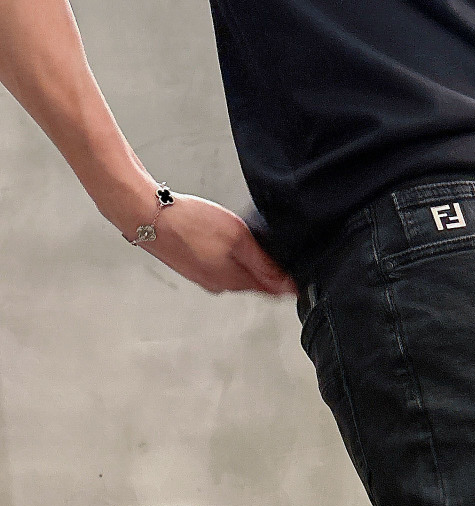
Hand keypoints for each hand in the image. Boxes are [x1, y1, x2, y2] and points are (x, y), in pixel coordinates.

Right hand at [116, 192, 295, 296]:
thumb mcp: (237, 238)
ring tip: (256, 251)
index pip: (269, 290)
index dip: (286, 283)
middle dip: (268, 275)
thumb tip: (286, 285)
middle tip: (280, 261)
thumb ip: (263, 263)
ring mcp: (202, 276)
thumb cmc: (187, 223)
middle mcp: (217, 284)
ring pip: (234, 275)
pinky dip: (228, 259)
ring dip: (247, 266)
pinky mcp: (190, 265)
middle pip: (252, 283)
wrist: (146, 215)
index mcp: (232, 281)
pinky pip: (218, 267)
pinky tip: (225, 245)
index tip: (297, 279)